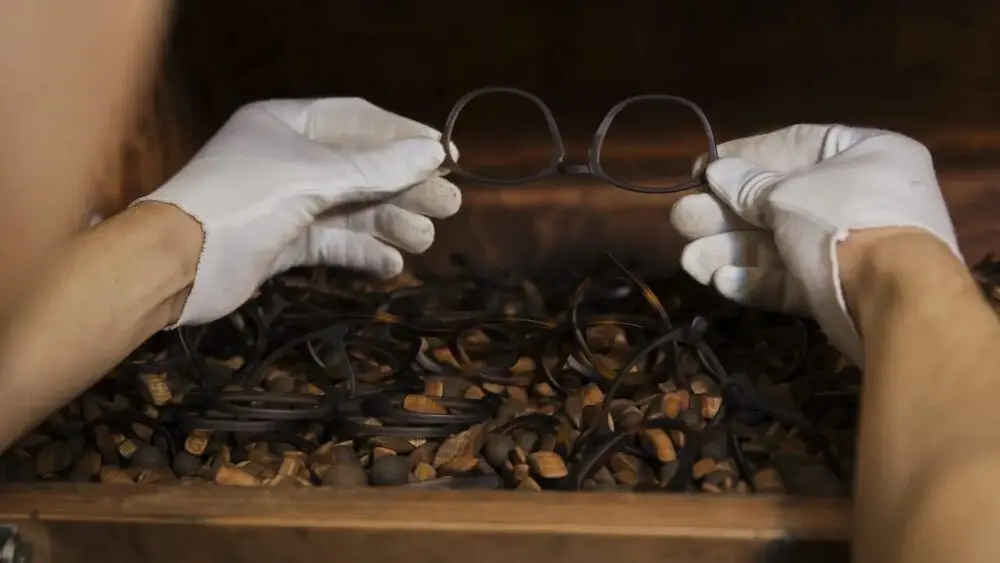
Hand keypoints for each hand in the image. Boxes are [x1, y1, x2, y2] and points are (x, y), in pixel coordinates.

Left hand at [133, 98, 460, 326]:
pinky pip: (331, 243)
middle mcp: (287, 158)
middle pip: (360, 168)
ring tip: (424, 238)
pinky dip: (361, 252)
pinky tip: (390, 263)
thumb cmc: (243, 201)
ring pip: (350, 209)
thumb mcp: (314, 178)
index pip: (358, 121)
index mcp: (286, 124)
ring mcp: (285, 203)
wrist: (175, 265)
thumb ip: (377, 168)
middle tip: (450, 204)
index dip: (403, 137)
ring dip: (389, 222)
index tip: (445, 155)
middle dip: (404, 187)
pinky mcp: (282, 244)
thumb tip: (435, 152)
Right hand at [670, 124, 960, 362]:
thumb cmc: (842, 220)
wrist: (893, 298)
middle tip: (682, 219)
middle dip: (726, 213)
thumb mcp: (787, 194)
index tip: (702, 170)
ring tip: (688, 260)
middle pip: (779, 200)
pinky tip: (721, 282)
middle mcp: (861, 194)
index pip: (793, 145)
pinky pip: (793, 278)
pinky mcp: (839, 290)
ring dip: (731, 250)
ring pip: (779, 244)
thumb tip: (716, 172)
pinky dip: (757, 280)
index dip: (743, 157)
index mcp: (864, 153)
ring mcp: (852, 246)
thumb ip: (748, 185)